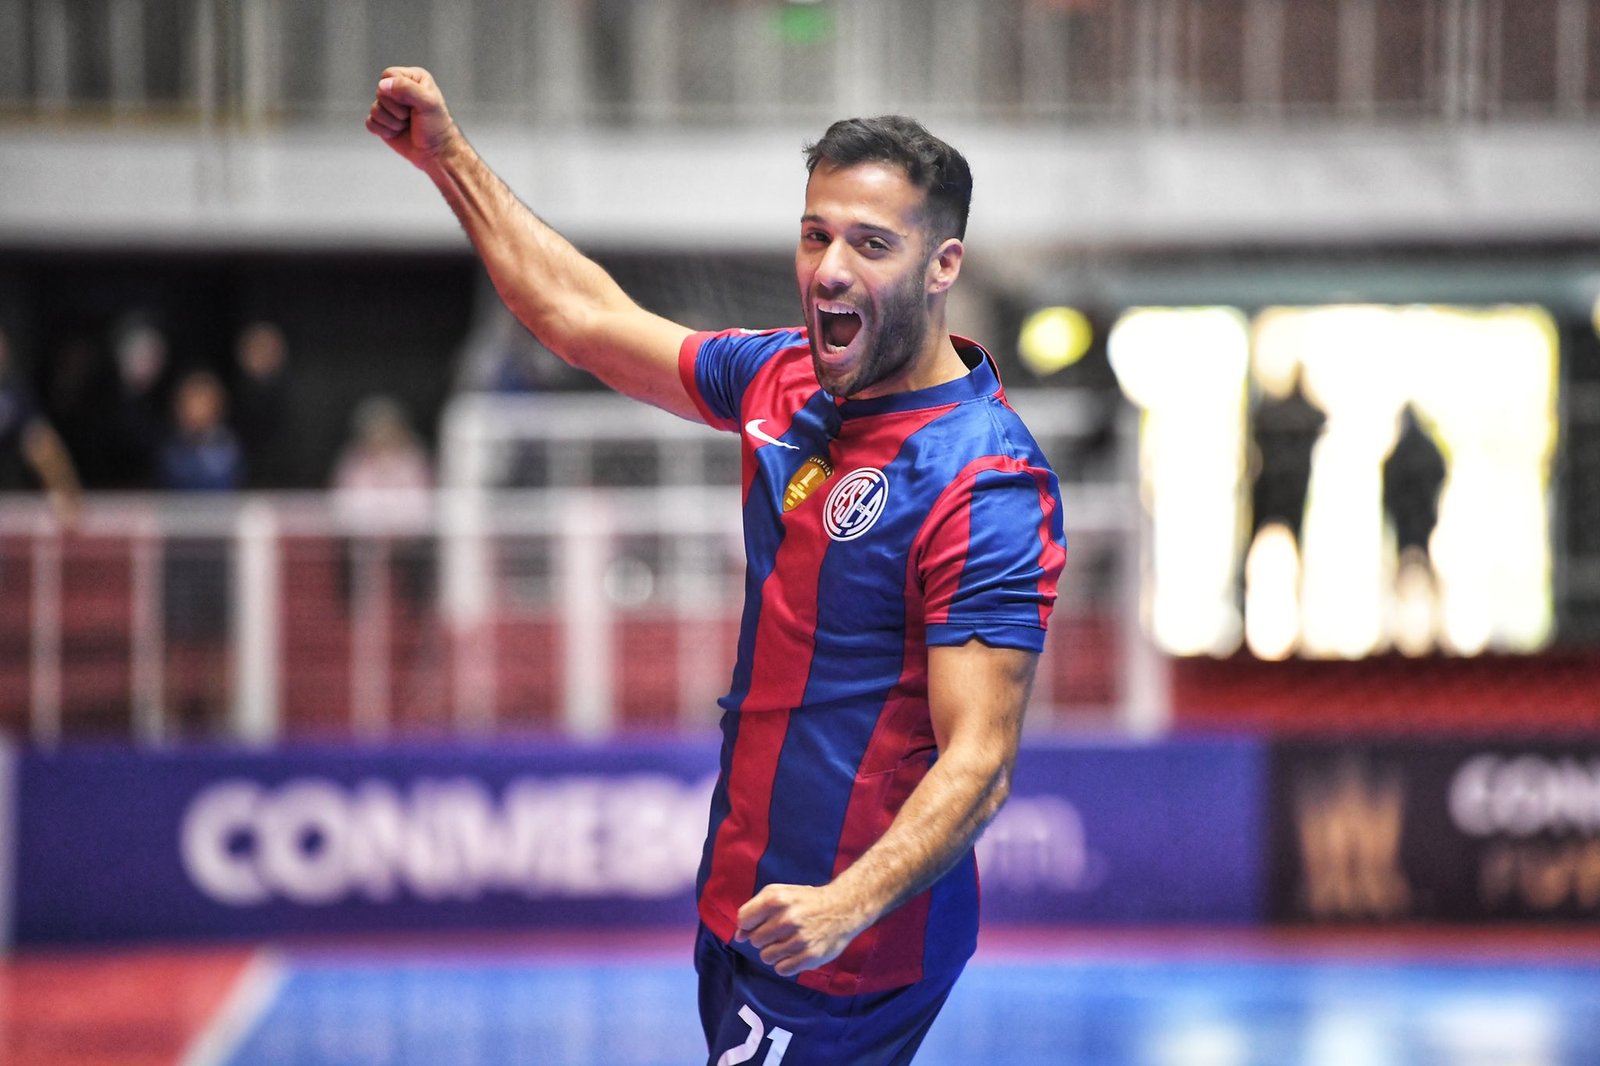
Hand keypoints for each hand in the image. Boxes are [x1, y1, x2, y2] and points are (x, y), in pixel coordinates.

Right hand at [365, 66, 459, 168]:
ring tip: (407, 125)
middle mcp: (399, 90)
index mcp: (412, 79)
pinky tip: (398, 133)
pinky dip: (385, 131)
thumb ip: (407, 89)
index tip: (412, 103)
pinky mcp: (382, 122)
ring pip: (374, 109)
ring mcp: (389, 107)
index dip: (396, 91)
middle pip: (379, 92)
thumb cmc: (436, 127)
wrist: (435, 153)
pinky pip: (370, 123)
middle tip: (411, 117)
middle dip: (396, 109)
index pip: (388, 75)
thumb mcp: (428, 103)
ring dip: (392, 122)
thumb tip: (383, 85)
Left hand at [734, 883, 868, 977]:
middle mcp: (787, 918)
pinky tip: (795, 953)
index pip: (744, 920)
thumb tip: (738, 936)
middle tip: (780, 932)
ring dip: (774, 952)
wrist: (844, 908)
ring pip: (766, 957)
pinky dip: (785, 964)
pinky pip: (782, 969)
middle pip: (755, 940)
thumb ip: (756, 911)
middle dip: (764, 938)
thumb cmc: (807, 901)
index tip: (760, 924)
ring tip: (788, 942)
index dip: (748, 925)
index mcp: (776, 898)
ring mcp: (799, 938)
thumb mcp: (781, 894)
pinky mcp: (810, 956)